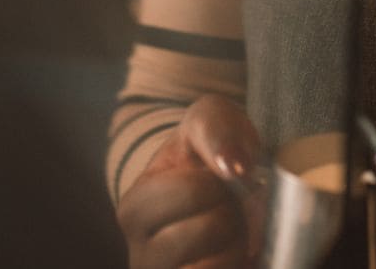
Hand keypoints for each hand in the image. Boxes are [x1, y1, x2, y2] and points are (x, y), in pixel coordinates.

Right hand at [116, 95, 266, 268]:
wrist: (218, 191)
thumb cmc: (207, 153)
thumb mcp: (208, 120)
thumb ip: (216, 130)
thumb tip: (235, 166)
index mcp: (135, 210)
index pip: (192, 193)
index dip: (219, 181)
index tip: (217, 179)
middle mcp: (142, 256)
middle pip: (208, 231)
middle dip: (231, 212)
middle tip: (227, 206)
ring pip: (217, 265)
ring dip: (239, 244)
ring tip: (231, 231)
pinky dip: (240, 264)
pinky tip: (234, 254)